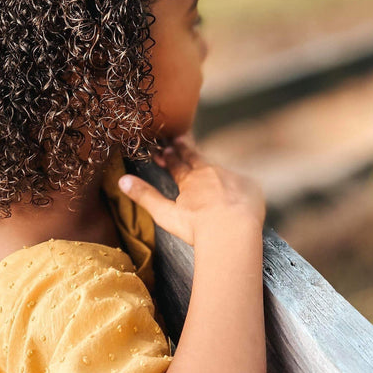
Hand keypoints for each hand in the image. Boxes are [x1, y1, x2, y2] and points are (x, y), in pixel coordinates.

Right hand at [117, 134, 264, 245]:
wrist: (233, 231)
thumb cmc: (196, 227)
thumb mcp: (166, 213)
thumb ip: (146, 196)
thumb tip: (122, 181)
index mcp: (190, 179)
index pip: (177, 165)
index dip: (169, 158)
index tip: (163, 150)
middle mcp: (210, 173)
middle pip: (196, 159)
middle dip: (186, 151)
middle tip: (179, 141)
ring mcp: (232, 178)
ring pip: (218, 168)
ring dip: (209, 165)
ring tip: (204, 163)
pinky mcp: (251, 186)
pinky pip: (241, 181)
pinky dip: (234, 182)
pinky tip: (234, 186)